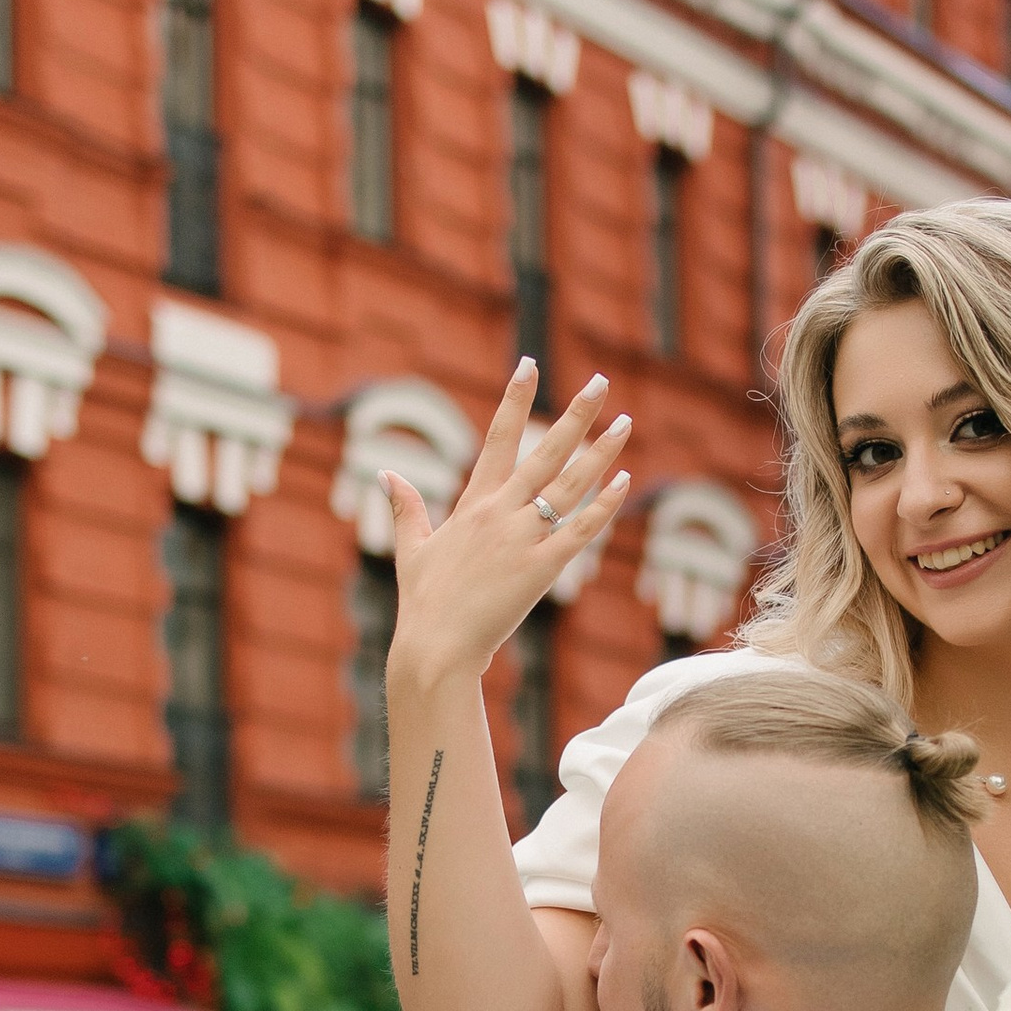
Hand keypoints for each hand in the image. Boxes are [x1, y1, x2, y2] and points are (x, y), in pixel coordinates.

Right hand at [383, 363, 630, 688]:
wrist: (435, 646)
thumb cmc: (424, 602)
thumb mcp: (412, 548)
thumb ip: (405, 508)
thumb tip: (385, 474)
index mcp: (473, 503)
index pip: (498, 437)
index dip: (515, 398)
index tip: (530, 364)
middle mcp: (500, 512)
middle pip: (545, 451)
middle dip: (576, 415)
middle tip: (601, 382)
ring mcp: (522, 539)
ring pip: (569, 486)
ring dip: (601, 453)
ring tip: (625, 423)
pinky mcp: (541, 570)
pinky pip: (580, 532)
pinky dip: (603, 507)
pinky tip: (623, 482)